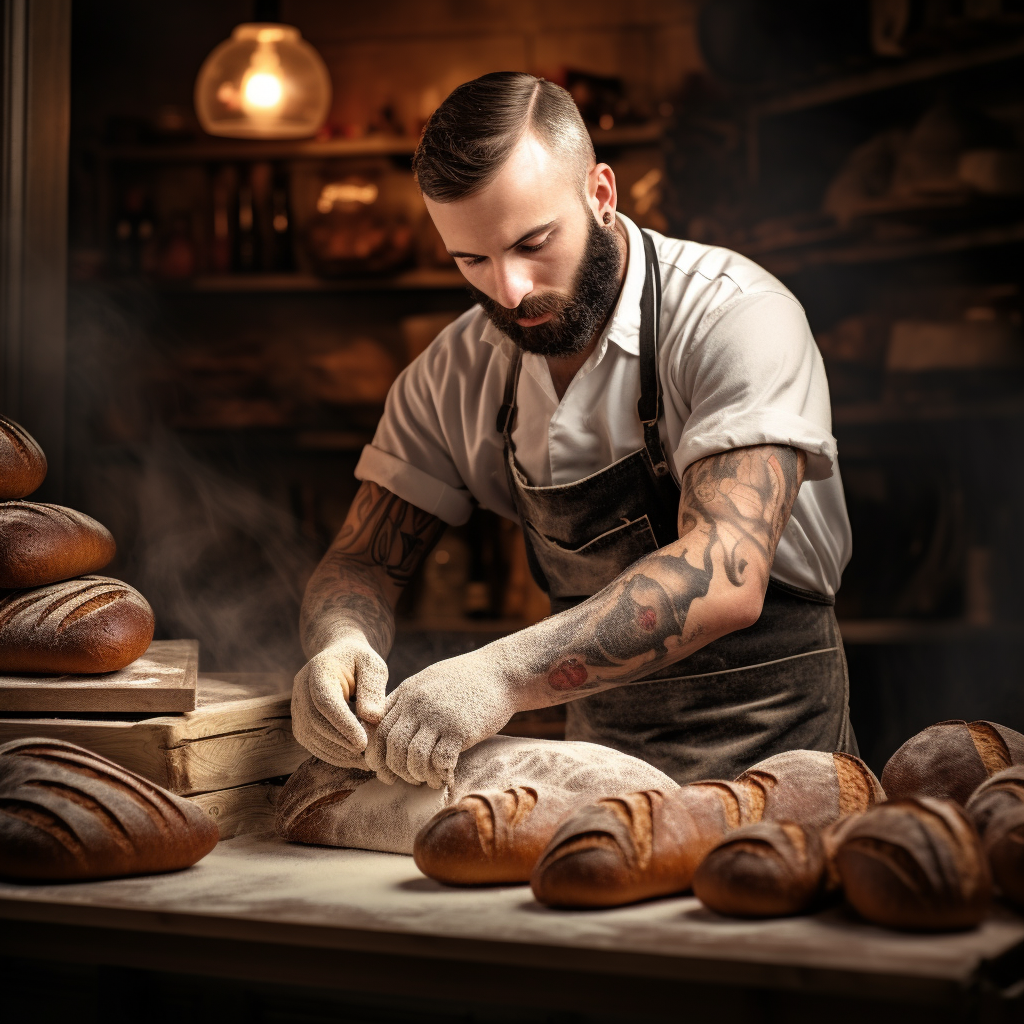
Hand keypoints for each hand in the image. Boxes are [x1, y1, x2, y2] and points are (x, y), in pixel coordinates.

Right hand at [290, 637, 388, 766]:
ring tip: (363, 760)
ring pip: (310, 736)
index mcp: (319, 669)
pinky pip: (311, 743)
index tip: (363, 742)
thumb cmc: (359, 662)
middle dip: (341, 742)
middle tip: (367, 755)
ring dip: (337, 753)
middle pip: (314, 722)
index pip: (325, 701)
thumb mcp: (372, 666)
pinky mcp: (299, 721)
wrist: (338, 657)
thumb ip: (372, 689)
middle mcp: (301, 688)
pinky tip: (352, 758)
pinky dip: (331, 754)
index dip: (342, 724)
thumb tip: (372, 718)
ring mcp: (296, 706)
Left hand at [364, 649, 518, 788]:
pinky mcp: (460, 729)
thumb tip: (388, 725)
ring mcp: (438, 716)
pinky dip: (440, 775)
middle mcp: (417, 704)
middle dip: (396, 769)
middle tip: (408, 780)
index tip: (384, 769)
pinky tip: (446, 777)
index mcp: (407, 693)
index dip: (377, 754)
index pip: (378, 728)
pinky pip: (440, 761)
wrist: (501, 671)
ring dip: (419, 775)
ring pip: (414, 757)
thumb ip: (407, 701)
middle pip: (393, 746)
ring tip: (428, 780)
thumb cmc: (466, 680)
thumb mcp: (429, 681)